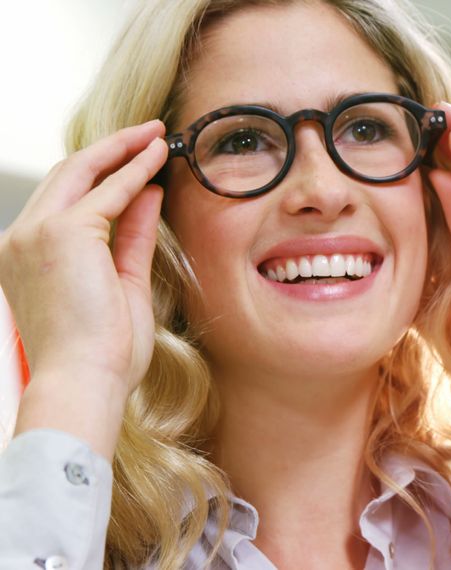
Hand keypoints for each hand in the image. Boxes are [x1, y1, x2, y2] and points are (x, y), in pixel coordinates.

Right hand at [0, 120, 167, 394]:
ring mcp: (37, 233)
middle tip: (152, 133)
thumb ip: (131, 236)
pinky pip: (108, 191)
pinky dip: (135, 170)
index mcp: (27, 257)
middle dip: (112, 149)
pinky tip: (158, 157)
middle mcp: (22, 238)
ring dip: (123, 149)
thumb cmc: (103, 351)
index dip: (104, 175)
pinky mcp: (63, 233)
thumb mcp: (122, 283)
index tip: (139, 160)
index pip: (65, 200)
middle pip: (67, 175)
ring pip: (81, 171)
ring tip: (158, 134)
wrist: (84, 381)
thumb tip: (147, 193)